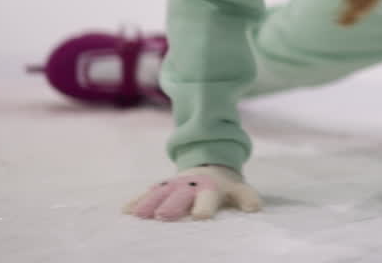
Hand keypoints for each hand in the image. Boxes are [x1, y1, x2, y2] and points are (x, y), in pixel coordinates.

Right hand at [123, 165, 262, 220]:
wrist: (210, 164)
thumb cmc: (226, 186)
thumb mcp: (239, 189)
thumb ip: (247, 197)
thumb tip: (255, 208)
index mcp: (210, 188)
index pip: (208, 197)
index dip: (204, 206)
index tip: (200, 216)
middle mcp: (190, 186)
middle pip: (180, 196)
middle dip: (171, 205)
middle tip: (163, 215)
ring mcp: (174, 186)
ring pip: (160, 194)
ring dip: (150, 203)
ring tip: (137, 214)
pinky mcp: (162, 187)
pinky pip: (149, 193)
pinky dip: (138, 201)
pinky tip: (126, 211)